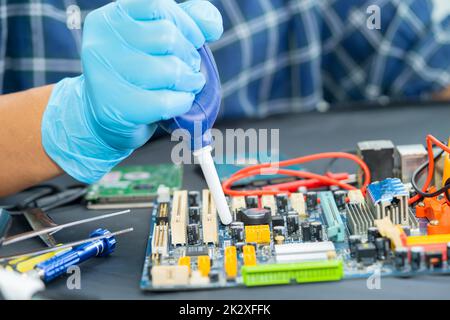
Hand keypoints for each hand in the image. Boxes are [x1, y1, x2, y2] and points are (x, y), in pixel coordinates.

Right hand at [41, 0, 222, 182]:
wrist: (104, 116)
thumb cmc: (136, 73)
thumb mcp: (157, 39)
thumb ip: (186, 20)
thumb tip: (212, 24)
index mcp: (111, 17)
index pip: (160, 6)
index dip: (187, 24)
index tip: (194, 41)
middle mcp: (101, 41)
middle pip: (168, 37)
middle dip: (190, 56)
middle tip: (190, 69)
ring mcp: (104, 74)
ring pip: (170, 70)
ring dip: (190, 81)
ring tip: (188, 86)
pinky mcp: (114, 106)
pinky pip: (164, 101)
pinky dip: (182, 102)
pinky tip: (181, 102)